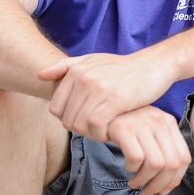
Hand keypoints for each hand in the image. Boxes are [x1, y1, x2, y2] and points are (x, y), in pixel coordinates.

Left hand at [38, 51, 178, 136]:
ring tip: (104, 131)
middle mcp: (84, 78)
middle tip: (96, 129)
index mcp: (75, 71)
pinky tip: (112, 132)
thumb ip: (65, 67)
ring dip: (91, 134)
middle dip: (80, 130)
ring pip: (80, 125)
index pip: (56, 108)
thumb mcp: (93, 60)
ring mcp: (99, 89)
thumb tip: (40, 76)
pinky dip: (102, 134)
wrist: (153, 66)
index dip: (68, 120)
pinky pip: (96, 126)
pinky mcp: (115, 100)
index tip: (84, 120)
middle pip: (67, 120)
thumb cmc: (122, 68)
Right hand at [95, 105, 190, 194]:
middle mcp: (159, 121)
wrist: (99, 108)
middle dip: (159, 185)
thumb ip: (161, 150)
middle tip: (146, 193)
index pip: (184, 158)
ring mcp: (142, 124)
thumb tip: (168, 185)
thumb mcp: (149, 131)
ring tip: (134, 183)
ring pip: (155, 164)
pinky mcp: (124, 128)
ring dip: (144, 180)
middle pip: (171, 164)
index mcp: (169, 123)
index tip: (163, 190)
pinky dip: (131, 168)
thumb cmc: (126, 126)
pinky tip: (127, 167)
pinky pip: (136, 158)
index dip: (175, 179)